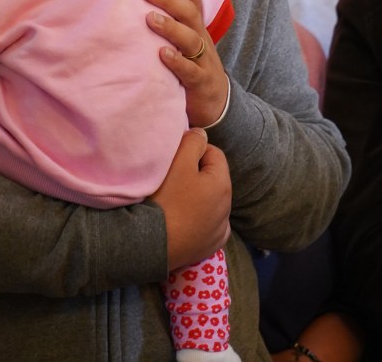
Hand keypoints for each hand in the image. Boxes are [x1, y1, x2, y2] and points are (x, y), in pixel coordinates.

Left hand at [145, 0, 229, 127]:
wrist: (216, 103)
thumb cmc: (190, 66)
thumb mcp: (182, 42)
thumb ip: (167, 23)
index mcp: (195, 27)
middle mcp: (201, 39)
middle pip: (190, 13)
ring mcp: (203, 61)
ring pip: (191, 39)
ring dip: (171, 27)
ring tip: (150, 18)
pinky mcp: (200, 83)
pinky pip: (191, 71)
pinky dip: (177, 62)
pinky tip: (162, 54)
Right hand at [149, 129, 230, 270]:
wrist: (153, 243)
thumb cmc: (165, 198)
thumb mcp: (178, 161)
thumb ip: (192, 141)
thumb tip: (201, 134)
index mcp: (222, 183)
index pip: (213, 153)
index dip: (193, 151)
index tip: (174, 159)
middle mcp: (227, 207)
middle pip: (213, 178)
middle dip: (196, 174)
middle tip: (172, 178)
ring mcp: (220, 229)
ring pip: (210, 202)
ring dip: (198, 197)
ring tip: (174, 200)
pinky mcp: (211, 246)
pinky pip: (208, 225)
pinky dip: (199, 220)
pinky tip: (182, 220)